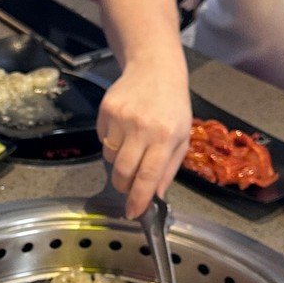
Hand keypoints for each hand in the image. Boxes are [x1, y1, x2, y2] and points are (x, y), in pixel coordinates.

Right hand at [97, 60, 192, 219]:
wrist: (155, 69)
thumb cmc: (173, 107)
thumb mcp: (181, 138)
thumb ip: (168, 169)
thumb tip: (154, 196)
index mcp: (165, 137)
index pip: (148, 176)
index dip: (138, 199)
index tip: (132, 213)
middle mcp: (142, 128)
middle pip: (122, 171)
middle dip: (123, 186)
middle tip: (127, 185)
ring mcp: (122, 118)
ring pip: (109, 157)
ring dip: (118, 160)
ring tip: (132, 145)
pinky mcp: (106, 109)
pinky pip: (102, 139)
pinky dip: (111, 141)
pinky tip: (124, 128)